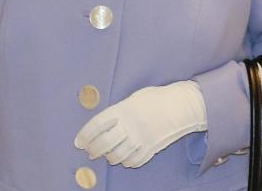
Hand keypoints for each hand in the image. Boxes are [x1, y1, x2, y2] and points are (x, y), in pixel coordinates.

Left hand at [74, 81, 206, 167]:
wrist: (183, 105)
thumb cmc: (158, 98)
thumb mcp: (136, 97)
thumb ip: (119, 110)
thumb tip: (103, 124)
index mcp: (125, 110)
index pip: (97, 125)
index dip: (85, 135)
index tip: (79, 142)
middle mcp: (131, 126)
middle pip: (104, 144)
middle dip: (93, 150)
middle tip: (90, 151)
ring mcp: (141, 139)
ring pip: (117, 156)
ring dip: (109, 157)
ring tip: (106, 155)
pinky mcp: (151, 148)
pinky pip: (133, 161)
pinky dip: (126, 162)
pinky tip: (123, 158)